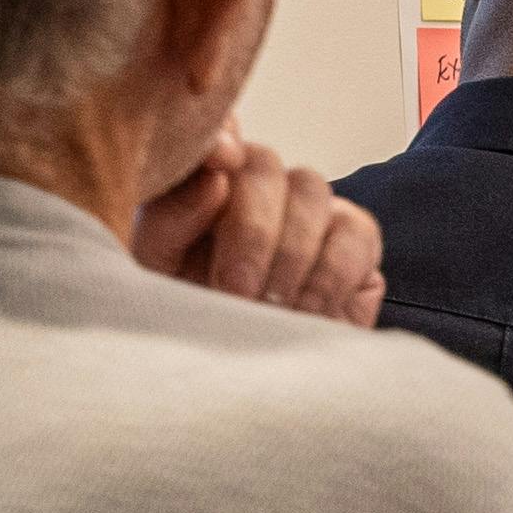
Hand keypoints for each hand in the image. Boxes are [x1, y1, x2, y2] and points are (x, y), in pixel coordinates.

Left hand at [133, 128, 385, 327]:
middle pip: (264, 164)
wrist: (242, 383)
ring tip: (269, 309)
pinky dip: (328, 275)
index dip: (222, 135)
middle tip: (236, 290)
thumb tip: (215, 178)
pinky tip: (307, 312)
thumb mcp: (157, 274)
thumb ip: (169, 220)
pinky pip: (355, 233)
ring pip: (311, 191)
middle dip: (252, 231)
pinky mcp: (355, 240)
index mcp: (200, 180)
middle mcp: (255, 184)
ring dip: (288, 255)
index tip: (219, 164)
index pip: (215, 130)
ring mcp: (309, 209)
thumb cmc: (192, 322)